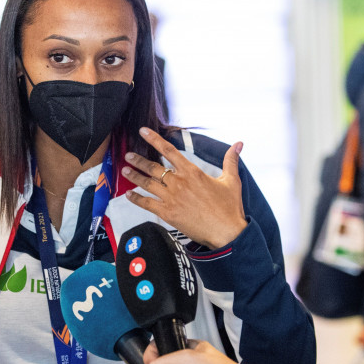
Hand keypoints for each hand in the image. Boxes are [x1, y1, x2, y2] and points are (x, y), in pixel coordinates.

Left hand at [121, 127, 247, 248]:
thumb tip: (239, 144)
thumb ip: (231, 160)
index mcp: (192, 172)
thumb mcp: (232, 180)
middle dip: (138, 160)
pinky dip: (136, 199)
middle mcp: (179, 183)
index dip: (154, 139)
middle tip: (128, 155)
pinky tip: (128, 195)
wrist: (226, 232)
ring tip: (124, 170)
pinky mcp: (168, 213)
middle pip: (153, 167)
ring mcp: (171, 198)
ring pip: (147, 184)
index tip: (143, 131)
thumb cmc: (229, 207)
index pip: (169, 150)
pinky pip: (147, 204)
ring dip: (134, 176)